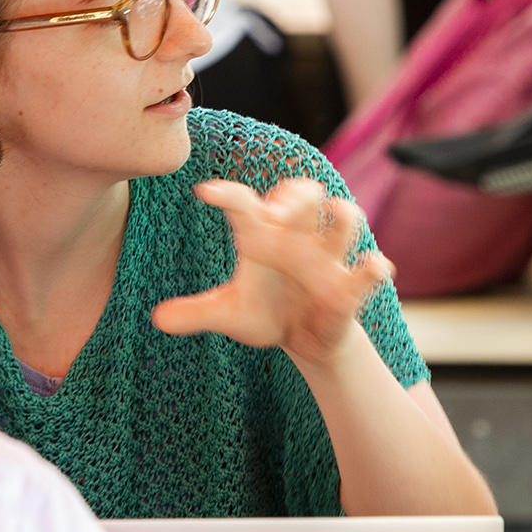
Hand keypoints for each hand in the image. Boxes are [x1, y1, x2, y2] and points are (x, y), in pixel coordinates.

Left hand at [150, 178, 388, 365]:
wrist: (305, 339)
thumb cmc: (266, 312)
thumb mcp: (230, 314)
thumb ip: (198, 313)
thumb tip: (158, 319)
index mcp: (263, 235)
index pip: (245, 203)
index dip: (228, 194)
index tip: (204, 192)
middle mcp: (297, 238)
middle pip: (304, 193)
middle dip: (294, 196)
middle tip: (276, 213)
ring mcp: (327, 260)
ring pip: (344, 219)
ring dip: (341, 216)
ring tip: (336, 212)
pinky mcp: (350, 288)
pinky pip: (368, 271)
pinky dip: (372, 268)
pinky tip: (373, 266)